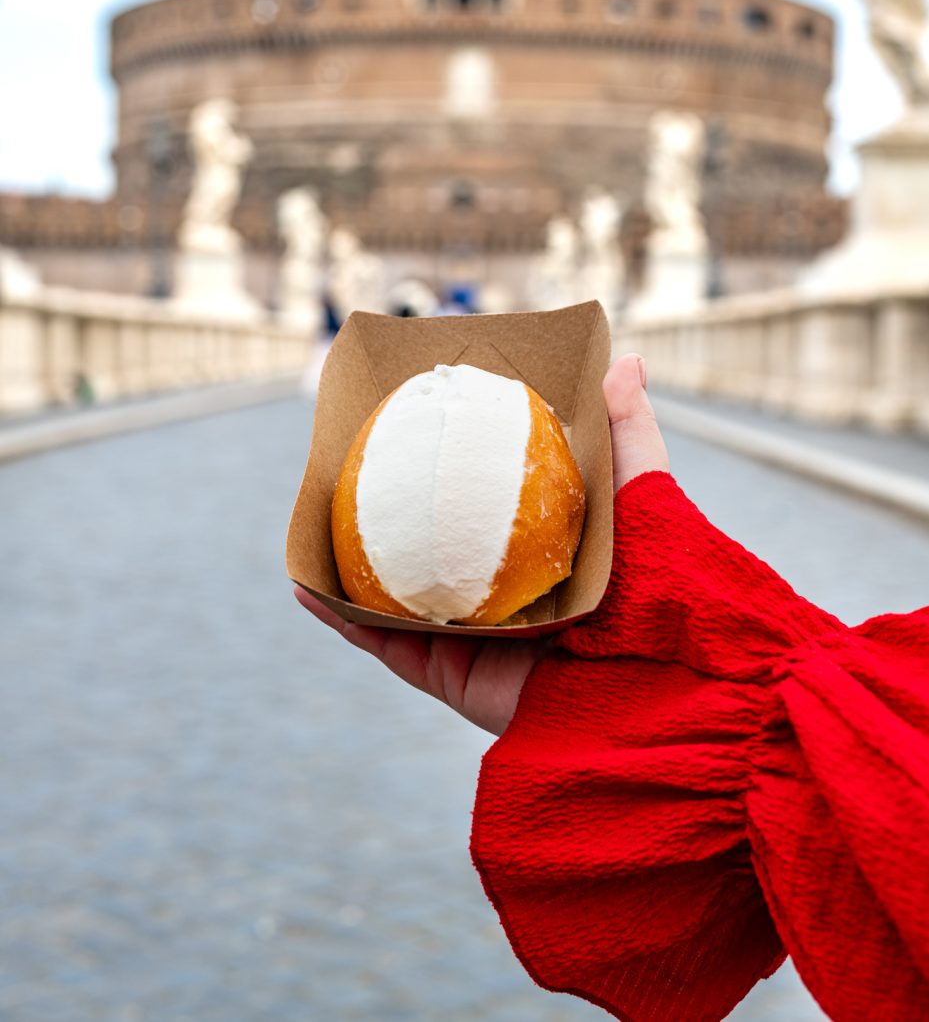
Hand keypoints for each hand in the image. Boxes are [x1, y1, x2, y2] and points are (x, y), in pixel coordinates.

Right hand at [294, 353, 669, 734]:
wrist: (661, 684)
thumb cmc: (662, 583)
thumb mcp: (644, 492)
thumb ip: (628, 432)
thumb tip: (625, 357)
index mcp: (545, 549)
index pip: (486, 503)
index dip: (448, 470)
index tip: (407, 430)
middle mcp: (506, 593)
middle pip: (435, 549)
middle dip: (391, 518)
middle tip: (348, 474)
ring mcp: (478, 639)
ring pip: (398, 598)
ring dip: (352, 566)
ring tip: (309, 527)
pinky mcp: (457, 679)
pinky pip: (389, 647)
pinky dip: (345, 620)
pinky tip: (306, 588)